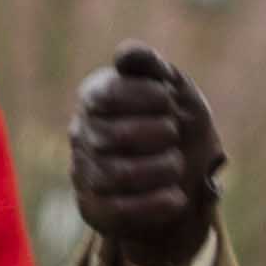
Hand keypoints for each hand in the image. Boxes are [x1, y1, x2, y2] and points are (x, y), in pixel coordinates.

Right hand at [71, 47, 226, 265]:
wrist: (183, 172)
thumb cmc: (172, 118)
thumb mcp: (170, 85)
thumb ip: (149, 64)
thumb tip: (126, 54)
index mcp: (94, 97)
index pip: (107, 95)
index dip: (144, 97)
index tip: (168, 99)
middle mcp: (82, 135)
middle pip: (112, 136)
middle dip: (155, 133)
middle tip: (174, 132)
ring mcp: (84, 173)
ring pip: (115, 175)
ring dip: (158, 170)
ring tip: (177, 165)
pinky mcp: (95, 209)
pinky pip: (119, 211)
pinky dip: (154, 204)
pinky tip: (177, 198)